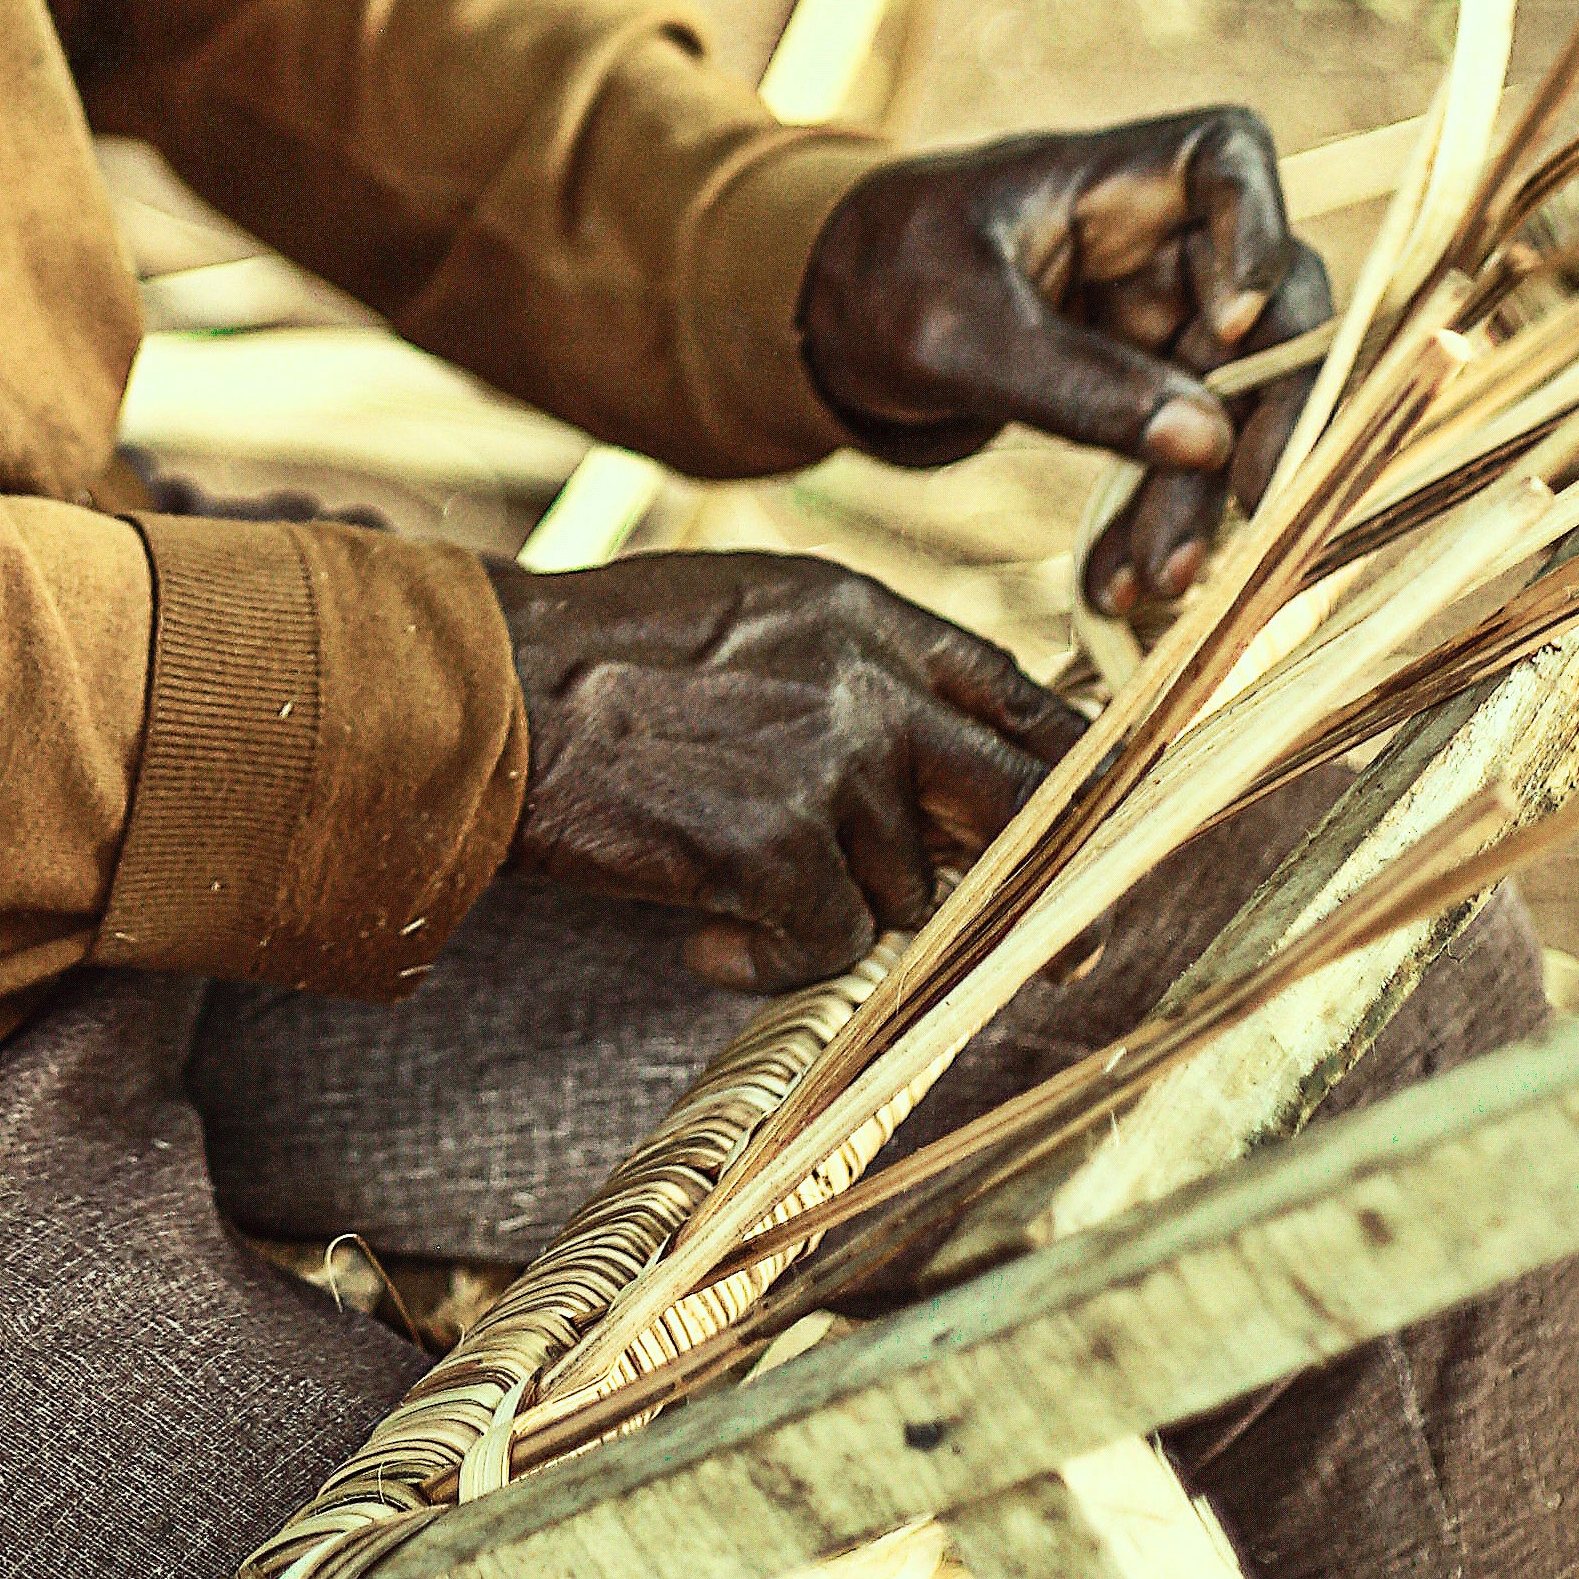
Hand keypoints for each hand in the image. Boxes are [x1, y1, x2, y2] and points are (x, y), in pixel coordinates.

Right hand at [487, 550, 1075, 989]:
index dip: (1070, 773)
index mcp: (865, 615)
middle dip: (1054, 886)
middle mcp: (868, 680)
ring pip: (902, 891)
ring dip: (831, 914)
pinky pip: (826, 947)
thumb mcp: (747, 617)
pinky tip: (703, 939)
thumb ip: (852, 667)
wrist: (484, 695)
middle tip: (1075, 952)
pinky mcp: (778, 843)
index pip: (1019, 696)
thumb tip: (939, 759)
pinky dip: (766, 962)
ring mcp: (830, 760)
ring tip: (733, 891)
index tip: (1094, 832)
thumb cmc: (594, 666)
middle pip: (1020, 798)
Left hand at [796, 111, 1333, 621]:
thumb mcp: (956, 329)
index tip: (1231, 324)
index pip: (1228, 154)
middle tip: (1256, 503)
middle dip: (1266, 411)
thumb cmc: (883, 278)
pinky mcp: (1144, 387)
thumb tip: (1205, 441)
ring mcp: (1161, 316)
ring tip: (1157, 579)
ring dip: (1201, 497)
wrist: (826, 325)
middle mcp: (1161, 240)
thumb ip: (1073, 381)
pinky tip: (1120, 582)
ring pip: (1229, 402)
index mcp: (1115, 175)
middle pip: (1268, 304)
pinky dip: (1154, 516)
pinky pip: (1176, 455)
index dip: (1257, 233)